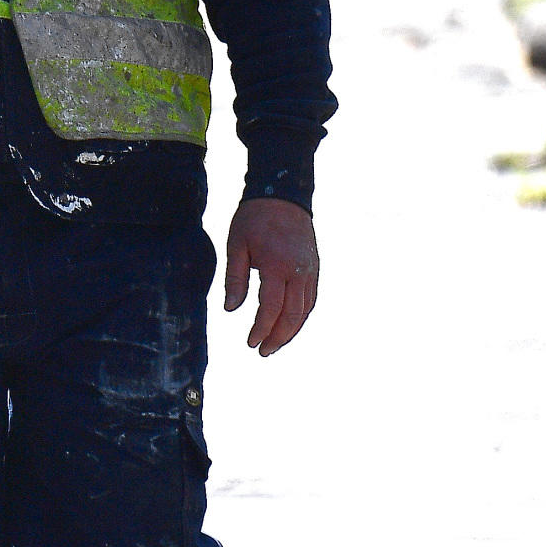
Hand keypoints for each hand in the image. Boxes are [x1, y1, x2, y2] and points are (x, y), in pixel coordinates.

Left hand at [223, 199, 319, 356]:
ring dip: (291, 330)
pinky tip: (289, 324)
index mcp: (276, 266)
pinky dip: (301, 316)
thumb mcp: (236, 245)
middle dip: (278, 337)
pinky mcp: (315, 267)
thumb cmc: (254, 219)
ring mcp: (310, 270)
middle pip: (293, 315)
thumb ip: (235, 279)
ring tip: (275, 343)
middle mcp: (298, 271)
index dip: (261, 329)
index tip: (250, 342)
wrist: (282, 195)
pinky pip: (311, 298)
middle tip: (263, 351)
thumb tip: (231, 309)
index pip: (271, 308)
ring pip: (305, 310)